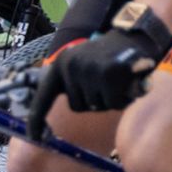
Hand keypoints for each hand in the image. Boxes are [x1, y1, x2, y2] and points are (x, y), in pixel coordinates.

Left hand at [27, 29, 162, 139]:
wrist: (136, 34)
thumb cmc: (108, 55)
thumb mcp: (81, 62)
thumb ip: (69, 83)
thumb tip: (52, 114)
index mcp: (61, 63)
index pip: (44, 97)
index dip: (37, 119)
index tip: (35, 136)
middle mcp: (72, 66)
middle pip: (77, 106)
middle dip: (93, 100)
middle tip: (106, 84)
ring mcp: (91, 70)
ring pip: (97, 106)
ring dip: (110, 100)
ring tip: (119, 82)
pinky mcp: (111, 75)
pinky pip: (114, 104)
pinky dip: (124, 99)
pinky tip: (129, 85)